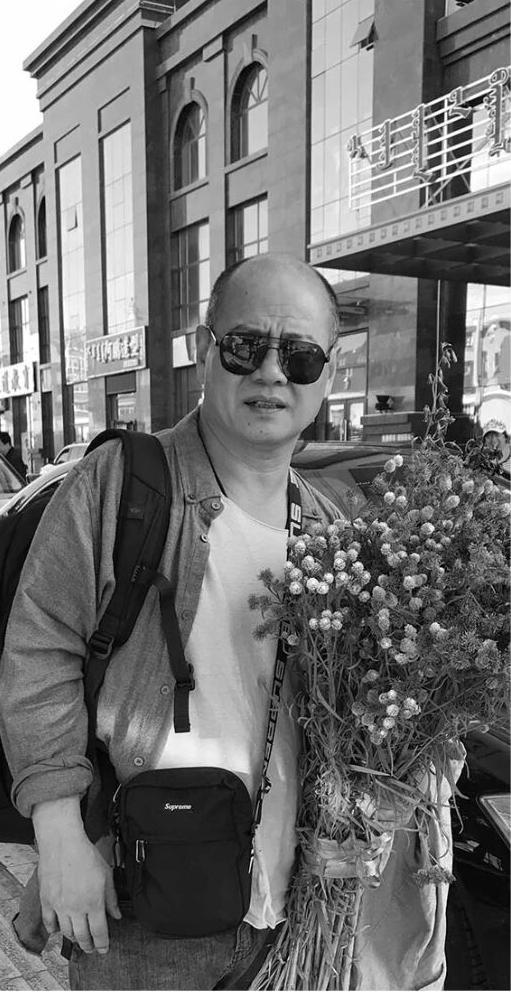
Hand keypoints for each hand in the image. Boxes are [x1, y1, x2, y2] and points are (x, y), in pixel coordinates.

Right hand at [33, 797, 120, 953]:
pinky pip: (49, 923)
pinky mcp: (47, 901)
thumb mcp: (106, 875)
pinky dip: (54, 929)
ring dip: (74, 939)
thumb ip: (111, 898)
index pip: (99, 932)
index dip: (102, 944)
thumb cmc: (86, 855)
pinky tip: (59, 929)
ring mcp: (59, 906)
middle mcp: (76, 908)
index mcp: (94, 902)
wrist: (63, 843)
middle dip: (88, 946)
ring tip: (79, 939)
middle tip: (92, 948)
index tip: (104, 949)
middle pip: (82, 937)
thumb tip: (117, 916)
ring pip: (66, 933)